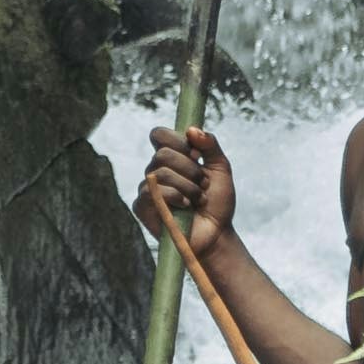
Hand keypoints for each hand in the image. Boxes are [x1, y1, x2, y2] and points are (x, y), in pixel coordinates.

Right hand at [135, 124, 234, 250]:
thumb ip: (210, 144)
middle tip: (204, 183)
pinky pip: (152, 191)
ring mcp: (148, 188)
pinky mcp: (142, 207)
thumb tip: (192, 130)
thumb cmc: (217, 203)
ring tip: (199, 199)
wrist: (217, 234)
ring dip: (188, 186)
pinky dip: (175, 196)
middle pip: (162, 153)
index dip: (177, 140)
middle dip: (189, 168)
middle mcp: (156, 170)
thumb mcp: (221, 168)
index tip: (196, 154)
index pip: (159, 134)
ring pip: (160, 172)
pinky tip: (186, 206)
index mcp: (172, 157)